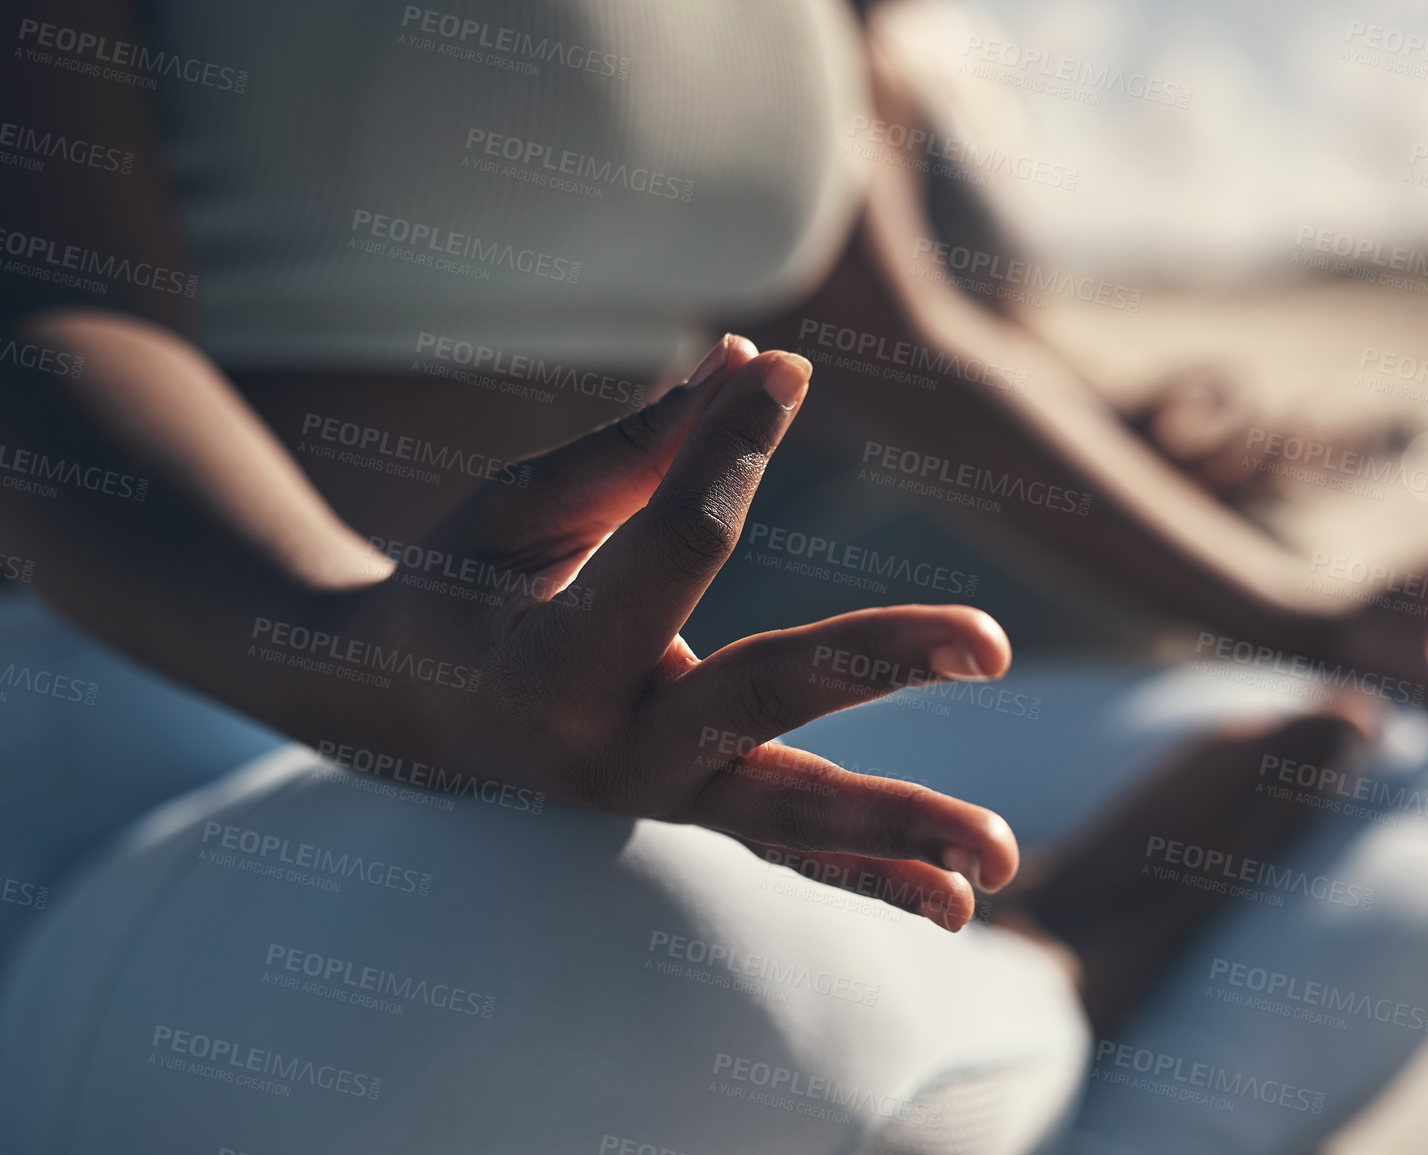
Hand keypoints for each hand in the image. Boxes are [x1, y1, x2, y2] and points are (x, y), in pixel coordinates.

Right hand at [317, 336, 1016, 928]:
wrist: (407, 711)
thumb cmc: (463, 584)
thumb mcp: (524, 506)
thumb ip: (643, 446)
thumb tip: (759, 358)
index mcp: (548, 661)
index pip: (679, 543)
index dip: (733, 446)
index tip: (785, 372)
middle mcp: (606, 751)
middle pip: (763, 696)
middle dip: (882, 664)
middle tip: (995, 642)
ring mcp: (655, 798)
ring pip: (791, 815)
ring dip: (904, 829)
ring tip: (1005, 856)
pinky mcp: (693, 812)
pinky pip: (791, 850)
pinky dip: (877, 875)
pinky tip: (961, 904)